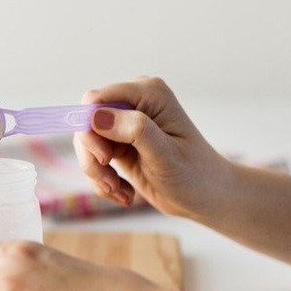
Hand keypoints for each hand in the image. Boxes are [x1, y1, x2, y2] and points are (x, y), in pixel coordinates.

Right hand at [74, 76, 232, 219]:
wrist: (205, 197)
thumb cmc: (194, 174)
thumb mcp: (165, 154)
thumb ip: (134, 129)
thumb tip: (96, 116)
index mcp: (148, 94)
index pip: (96, 99)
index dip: (89, 127)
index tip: (104, 158)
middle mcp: (133, 103)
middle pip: (86, 122)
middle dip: (93, 156)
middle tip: (111, 183)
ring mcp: (124, 123)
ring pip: (86, 143)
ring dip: (97, 172)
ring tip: (119, 191)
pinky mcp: (118, 143)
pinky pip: (93, 158)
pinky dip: (102, 180)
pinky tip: (123, 192)